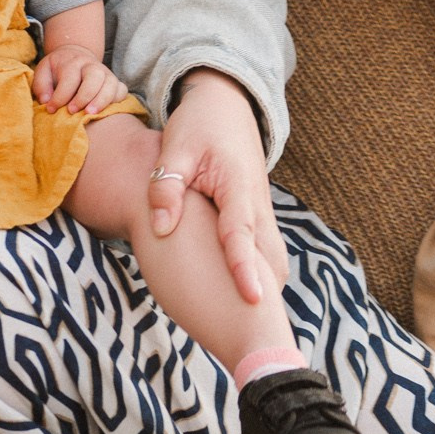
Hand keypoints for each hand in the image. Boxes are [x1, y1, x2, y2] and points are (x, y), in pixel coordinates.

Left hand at [35, 42, 124, 113]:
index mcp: (72, 62)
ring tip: (90, 114)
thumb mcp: (43, 70)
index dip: (60, 96)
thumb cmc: (57, 68)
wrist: (75, 55)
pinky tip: (105, 112)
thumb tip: (47, 101)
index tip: (51, 109)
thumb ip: (41, 85)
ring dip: (101, 100)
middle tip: (72, 111)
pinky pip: (121, 90)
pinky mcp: (115, 82)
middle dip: (84, 96)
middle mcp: (91, 65)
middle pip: (94, 77)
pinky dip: (116, 101)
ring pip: (110, 84)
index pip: (69, 78)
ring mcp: (106, 73)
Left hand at [149, 69, 284, 304]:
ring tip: (257, 324)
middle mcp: (256, 202)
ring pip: (272, 253)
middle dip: (267, 289)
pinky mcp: (257, 213)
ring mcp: (260, 209)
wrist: (226, 104)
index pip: (240, 234)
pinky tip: (247, 297)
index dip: (245, 268)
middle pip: (268, 253)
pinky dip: (260, 271)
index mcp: (236, 186)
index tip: (252, 299)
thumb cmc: (198, 126)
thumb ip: (167, 186)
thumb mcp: (175, 149)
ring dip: (266, 283)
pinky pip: (263, 248)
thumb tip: (162, 227)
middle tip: (264, 328)